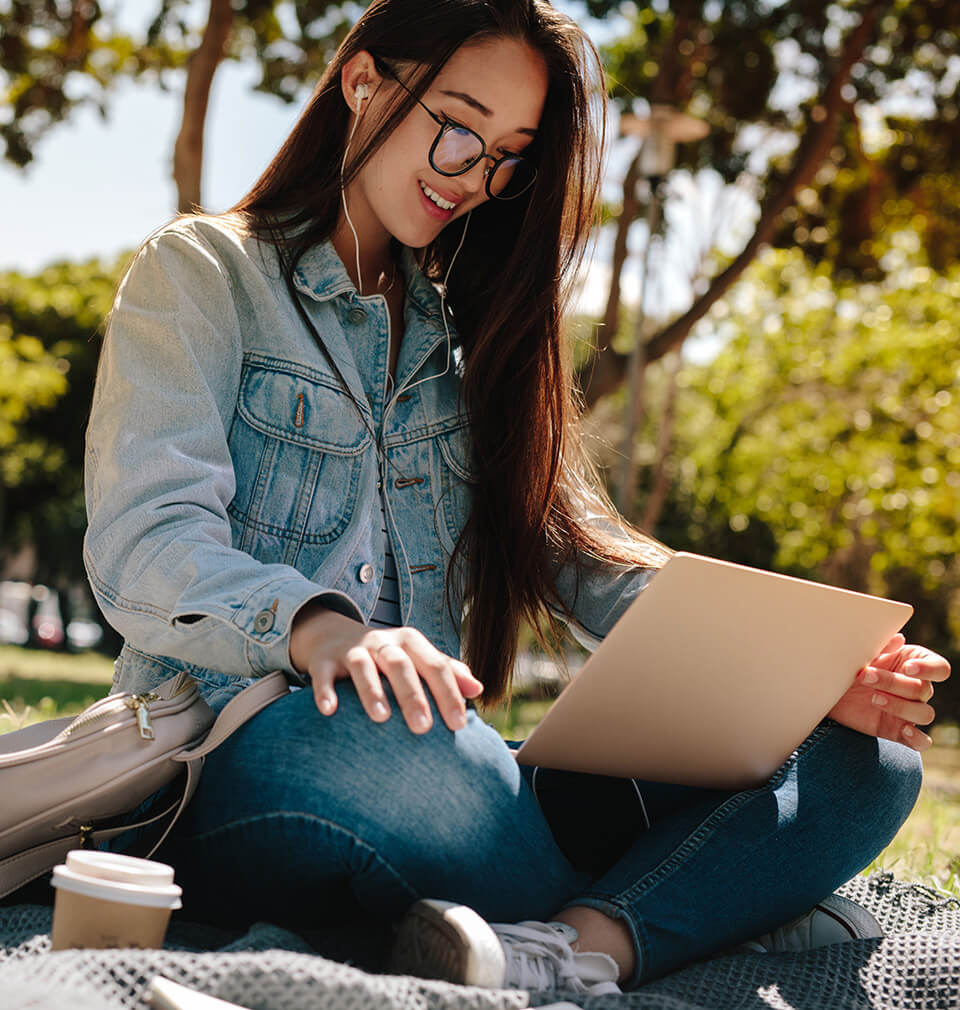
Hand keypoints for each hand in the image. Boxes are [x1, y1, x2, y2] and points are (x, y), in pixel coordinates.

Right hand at [289, 602, 483, 732]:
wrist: (335, 635)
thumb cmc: (387, 656)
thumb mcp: (417, 658)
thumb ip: (447, 672)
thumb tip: (478, 689)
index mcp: (411, 643)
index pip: (435, 666)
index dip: (448, 694)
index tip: (458, 725)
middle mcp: (383, 642)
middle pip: (401, 665)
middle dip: (413, 696)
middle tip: (423, 728)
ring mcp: (353, 650)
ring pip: (363, 666)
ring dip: (372, 690)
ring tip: (381, 718)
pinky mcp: (324, 660)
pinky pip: (323, 674)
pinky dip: (325, 691)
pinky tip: (330, 711)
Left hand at [827, 634, 950, 751]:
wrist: (828, 689)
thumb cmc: (849, 665)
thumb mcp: (861, 653)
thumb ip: (881, 646)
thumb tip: (899, 639)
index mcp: (914, 664)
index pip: (940, 668)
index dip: (928, 669)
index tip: (906, 668)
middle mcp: (917, 689)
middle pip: (923, 690)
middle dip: (893, 683)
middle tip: (865, 676)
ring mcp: (909, 711)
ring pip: (925, 714)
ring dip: (901, 707)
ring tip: (874, 698)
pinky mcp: (897, 730)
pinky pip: (920, 741)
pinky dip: (917, 739)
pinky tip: (903, 730)